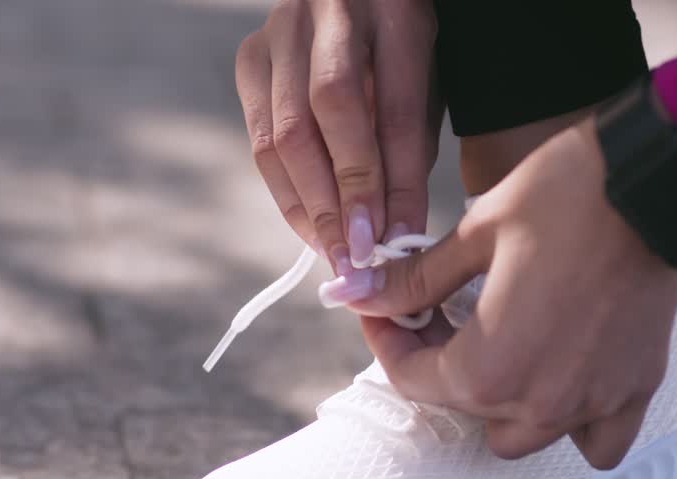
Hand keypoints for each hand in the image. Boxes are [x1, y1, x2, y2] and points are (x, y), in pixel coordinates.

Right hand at [235, 0, 439, 271]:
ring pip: (282, 133)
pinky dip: (287, 192)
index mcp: (395, 10)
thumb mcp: (426, 85)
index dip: (392, 185)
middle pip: (326, 115)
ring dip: (309, 205)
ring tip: (334, 252)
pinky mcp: (250, 57)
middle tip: (358, 257)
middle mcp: (329, 11)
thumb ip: (411, 150)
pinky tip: (311, 226)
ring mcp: (280, 31)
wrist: (354, 1)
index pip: (393, 109)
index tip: (395, 242)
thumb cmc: (401, 52)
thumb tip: (393, 234)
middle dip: (343, 199)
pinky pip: (259, 138)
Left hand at [333, 118, 676, 468]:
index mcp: (487, 370)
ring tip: (500, 345)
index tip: (385, 308)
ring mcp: (592, 405)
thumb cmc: (563, 198)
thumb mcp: (476, 233)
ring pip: (522, 436)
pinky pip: (598, 442)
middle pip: (464, 407)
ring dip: (500, 402)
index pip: (412, 378)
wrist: (658, 183)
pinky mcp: (636, 391)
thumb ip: (415, 280)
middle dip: (440, 363)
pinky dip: (576, 426)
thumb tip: (356, 291)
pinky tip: (564, 379)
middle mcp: (538, 406)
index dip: (388, 339)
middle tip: (441, 312)